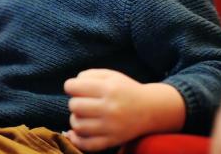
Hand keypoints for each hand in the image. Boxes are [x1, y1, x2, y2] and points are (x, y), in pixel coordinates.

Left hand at [64, 69, 184, 151]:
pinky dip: (77, 140)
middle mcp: (110, 108)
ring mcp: (111, 126)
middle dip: (74, 102)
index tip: (75, 88)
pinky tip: (74, 133)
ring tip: (83, 115)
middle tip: (83, 102)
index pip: (74, 87)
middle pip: (74, 106)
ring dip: (75, 119)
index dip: (70, 86)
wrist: (151, 109)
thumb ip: (89, 74)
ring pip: (78, 125)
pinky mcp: (113, 140)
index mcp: (108, 88)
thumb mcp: (111, 75)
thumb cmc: (126, 90)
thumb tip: (69, 86)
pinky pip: (88, 145)